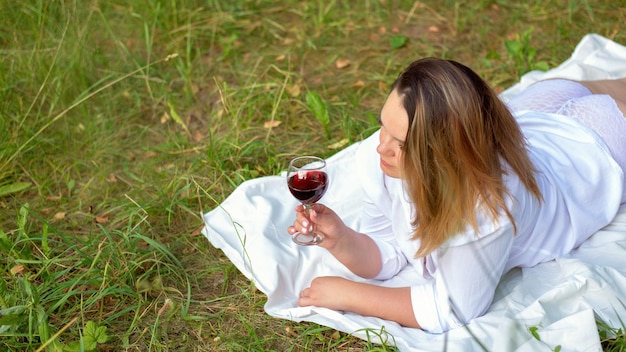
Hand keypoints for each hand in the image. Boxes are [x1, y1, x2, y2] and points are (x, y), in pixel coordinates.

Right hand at [287, 203, 348, 249]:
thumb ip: (321, 217)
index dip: (301, 207)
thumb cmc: (336, 227)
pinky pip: (295, 231)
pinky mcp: (305, 233)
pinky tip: (294, 232)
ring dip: (299, 227)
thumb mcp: (331, 220)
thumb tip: (312, 213)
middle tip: (307, 225)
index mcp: (317, 209)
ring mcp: (307, 224)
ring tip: (306, 231)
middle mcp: (310, 216)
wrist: (337, 239)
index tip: (299, 209)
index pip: (307, 206)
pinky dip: (293, 231)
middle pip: (300, 214)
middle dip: (302, 219)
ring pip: (297, 223)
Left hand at [299, 276, 420, 328]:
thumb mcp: (335, 281)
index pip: (312, 285)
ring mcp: (314, 293)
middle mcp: (314, 285)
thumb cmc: (346, 287)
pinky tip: (308, 309)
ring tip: (311, 306)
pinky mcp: (315, 301)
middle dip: (308, 296)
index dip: (315, 291)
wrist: (350, 294)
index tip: (320, 296)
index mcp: (319, 279)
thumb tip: (328, 291)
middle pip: (305, 291)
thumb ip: (327, 285)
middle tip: (315, 301)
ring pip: (302, 297)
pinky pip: (302, 303)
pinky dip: (304, 306)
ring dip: (305, 301)